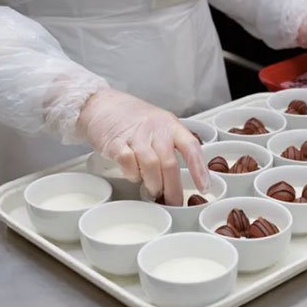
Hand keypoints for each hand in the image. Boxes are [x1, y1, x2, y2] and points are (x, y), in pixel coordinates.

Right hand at [78, 88, 209, 205]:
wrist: (102, 104)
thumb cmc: (132, 118)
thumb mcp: (159, 124)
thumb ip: (172, 144)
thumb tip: (186, 173)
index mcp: (170, 124)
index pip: (191, 146)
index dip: (199, 168)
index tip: (204, 186)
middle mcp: (155, 128)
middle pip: (169, 162)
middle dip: (173, 188)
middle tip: (174, 202)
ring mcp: (135, 135)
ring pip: (150, 165)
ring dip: (154, 184)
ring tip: (154, 191)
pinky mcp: (115, 143)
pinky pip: (128, 162)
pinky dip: (132, 174)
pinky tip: (134, 176)